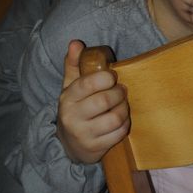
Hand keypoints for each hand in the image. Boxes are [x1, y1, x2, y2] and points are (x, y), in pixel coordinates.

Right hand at [56, 40, 129, 163]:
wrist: (70, 143)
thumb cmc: (76, 107)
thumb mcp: (71, 86)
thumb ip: (74, 64)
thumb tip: (76, 43)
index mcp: (67, 98)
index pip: (87, 84)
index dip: (106, 78)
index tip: (113, 76)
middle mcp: (72, 117)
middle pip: (104, 100)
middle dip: (119, 93)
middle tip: (121, 90)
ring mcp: (83, 134)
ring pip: (114, 117)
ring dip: (124, 108)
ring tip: (122, 104)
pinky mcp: (95, 149)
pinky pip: (119, 133)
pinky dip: (124, 124)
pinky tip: (121, 119)